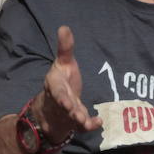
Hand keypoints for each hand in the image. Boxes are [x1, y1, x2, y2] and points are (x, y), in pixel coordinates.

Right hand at [30, 26, 101, 146]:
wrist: (54, 105)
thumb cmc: (61, 80)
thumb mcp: (63, 63)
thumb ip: (65, 48)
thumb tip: (64, 27)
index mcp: (55, 86)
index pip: (56, 90)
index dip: (60, 96)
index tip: (66, 101)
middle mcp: (60, 100)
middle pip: (64, 106)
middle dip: (70, 110)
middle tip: (76, 115)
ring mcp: (68, 113)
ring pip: (72, 118)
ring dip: (79, 120)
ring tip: (85, 121)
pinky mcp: (76, 122)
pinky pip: (82, 126)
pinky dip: (90, 125)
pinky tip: (99, 122)